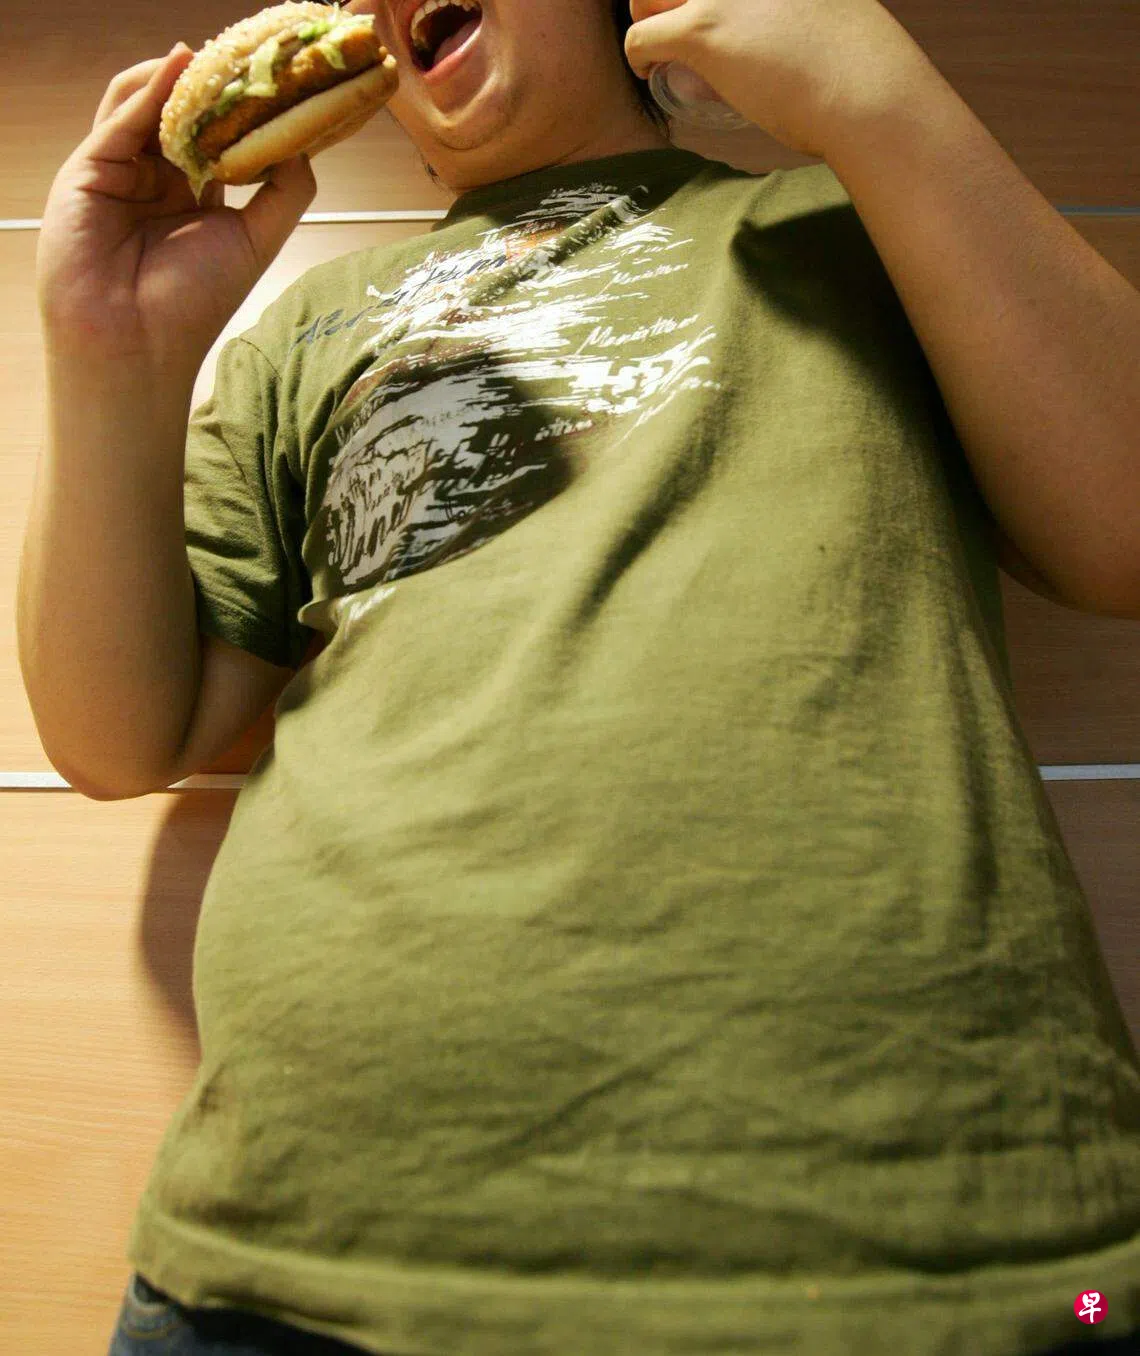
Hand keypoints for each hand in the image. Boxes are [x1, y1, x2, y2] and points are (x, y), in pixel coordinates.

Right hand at [36, 45, 316, 374]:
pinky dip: (147, 91)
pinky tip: (177, 69)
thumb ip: (284, 192)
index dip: (242, 112)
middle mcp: (155, 180)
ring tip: (214, 59)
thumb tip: (303, 141)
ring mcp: (120, 172)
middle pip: (181, 115)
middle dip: (212, 88)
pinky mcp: (88, 169)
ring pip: (146, 107)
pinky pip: (117, 120)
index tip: (275, 84)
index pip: (216, 137)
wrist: (136, 343)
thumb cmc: (193, 303)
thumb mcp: (255, 240)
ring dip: (179, 81)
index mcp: (192, 197)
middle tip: (248, 60)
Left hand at [624, 0, 933, 159]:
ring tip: (661, 53)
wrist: (868, 93)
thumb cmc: (863, 68)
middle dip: (667, 1)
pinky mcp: (702, 30)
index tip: (710, 18)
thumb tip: (802, 29)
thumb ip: (810, 8)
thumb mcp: (835, 11)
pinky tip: (647, 71)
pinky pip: (641, 36)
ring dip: (648, 22)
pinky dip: (638, 55)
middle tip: (677, 34)